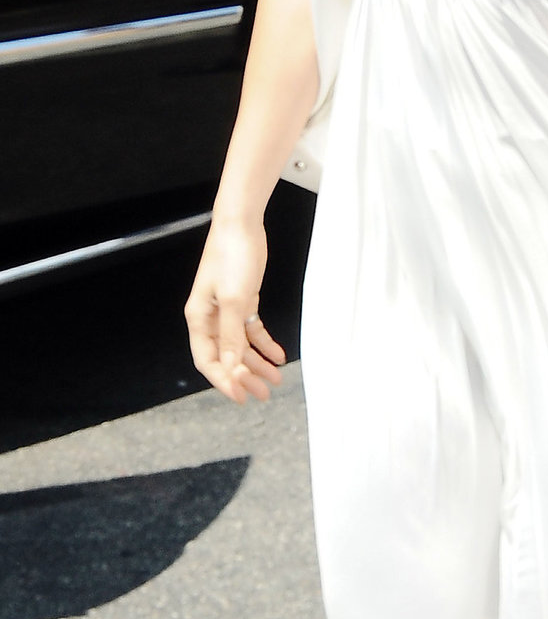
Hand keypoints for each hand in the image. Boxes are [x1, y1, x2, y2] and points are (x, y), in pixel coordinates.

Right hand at [184, 216, 286, 403]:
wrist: (241, 223)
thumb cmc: (232, 255)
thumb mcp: (234, 298)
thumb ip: (231, 334)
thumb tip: (231, 366)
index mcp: (199, 319)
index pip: (209, 360)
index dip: (224, 380)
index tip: (243, 395)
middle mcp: (210, 318)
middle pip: (226, 356)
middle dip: (245, 376)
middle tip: (264, 392)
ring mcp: (226, 309)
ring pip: (241, 345)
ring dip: (257, 362)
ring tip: (276, 378)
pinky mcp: (242, 299)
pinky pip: (251, 329)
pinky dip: (264, 342)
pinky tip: (278, 354)